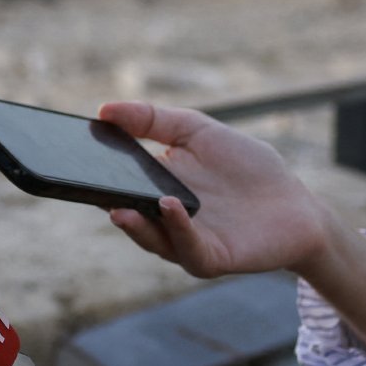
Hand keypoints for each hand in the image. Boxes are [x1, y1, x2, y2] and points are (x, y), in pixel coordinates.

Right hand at [95, 101, 337, 278]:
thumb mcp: (197, 131)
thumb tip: (104, 109)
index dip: (91, 172)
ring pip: (150, 239)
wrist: (296, 204)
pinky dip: (176, 230)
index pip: (113, 181)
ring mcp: (185, 240)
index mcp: (153, 186)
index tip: (69, 154)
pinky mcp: (212, 257)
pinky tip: (171, 206)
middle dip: (103, 202)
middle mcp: (162, 218)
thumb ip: (152, 119)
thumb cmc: (247, 166)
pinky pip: (188, 249)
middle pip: (125, 212)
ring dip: (134, 225)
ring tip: (120, 206)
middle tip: (81, 186)